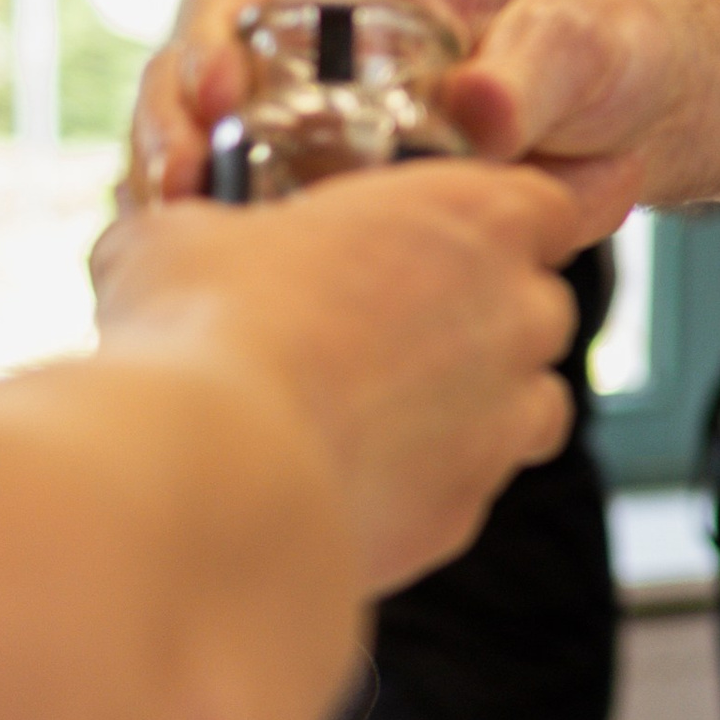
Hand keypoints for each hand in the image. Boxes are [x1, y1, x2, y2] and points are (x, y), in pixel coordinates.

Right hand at [92, 158, 628, 593]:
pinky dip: (420, 485)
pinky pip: (463, 490)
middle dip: (481, 318)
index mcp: (478, 218)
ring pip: (525, 410)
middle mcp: (517, 317)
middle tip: (384, 329)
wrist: (210, 469)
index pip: (545, 205)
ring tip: (372, 412)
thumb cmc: (210, 322)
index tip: (441, 241)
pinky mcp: (462, 514)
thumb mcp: (186, 236)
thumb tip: (173, 244)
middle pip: (539, 309)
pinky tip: (341, 480)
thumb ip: (214, 230)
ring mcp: (502, 424)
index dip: (497, 223)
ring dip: (469, 407)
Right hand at [126, 0, 669, 214]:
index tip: (212, 107)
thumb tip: (478, 111)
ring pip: (213, 146)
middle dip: (174, 131)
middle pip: (201, 76)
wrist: (638, 107)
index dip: (208, 48)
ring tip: (180, 246)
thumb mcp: (580, 45)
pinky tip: (231, 282)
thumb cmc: (607, 49)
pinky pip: (253, 201)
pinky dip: (229, 235)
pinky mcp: (326, 178)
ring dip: (188, 193)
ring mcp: (315, 113)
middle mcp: (319, 44)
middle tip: (175, 196)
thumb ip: (532, 70)